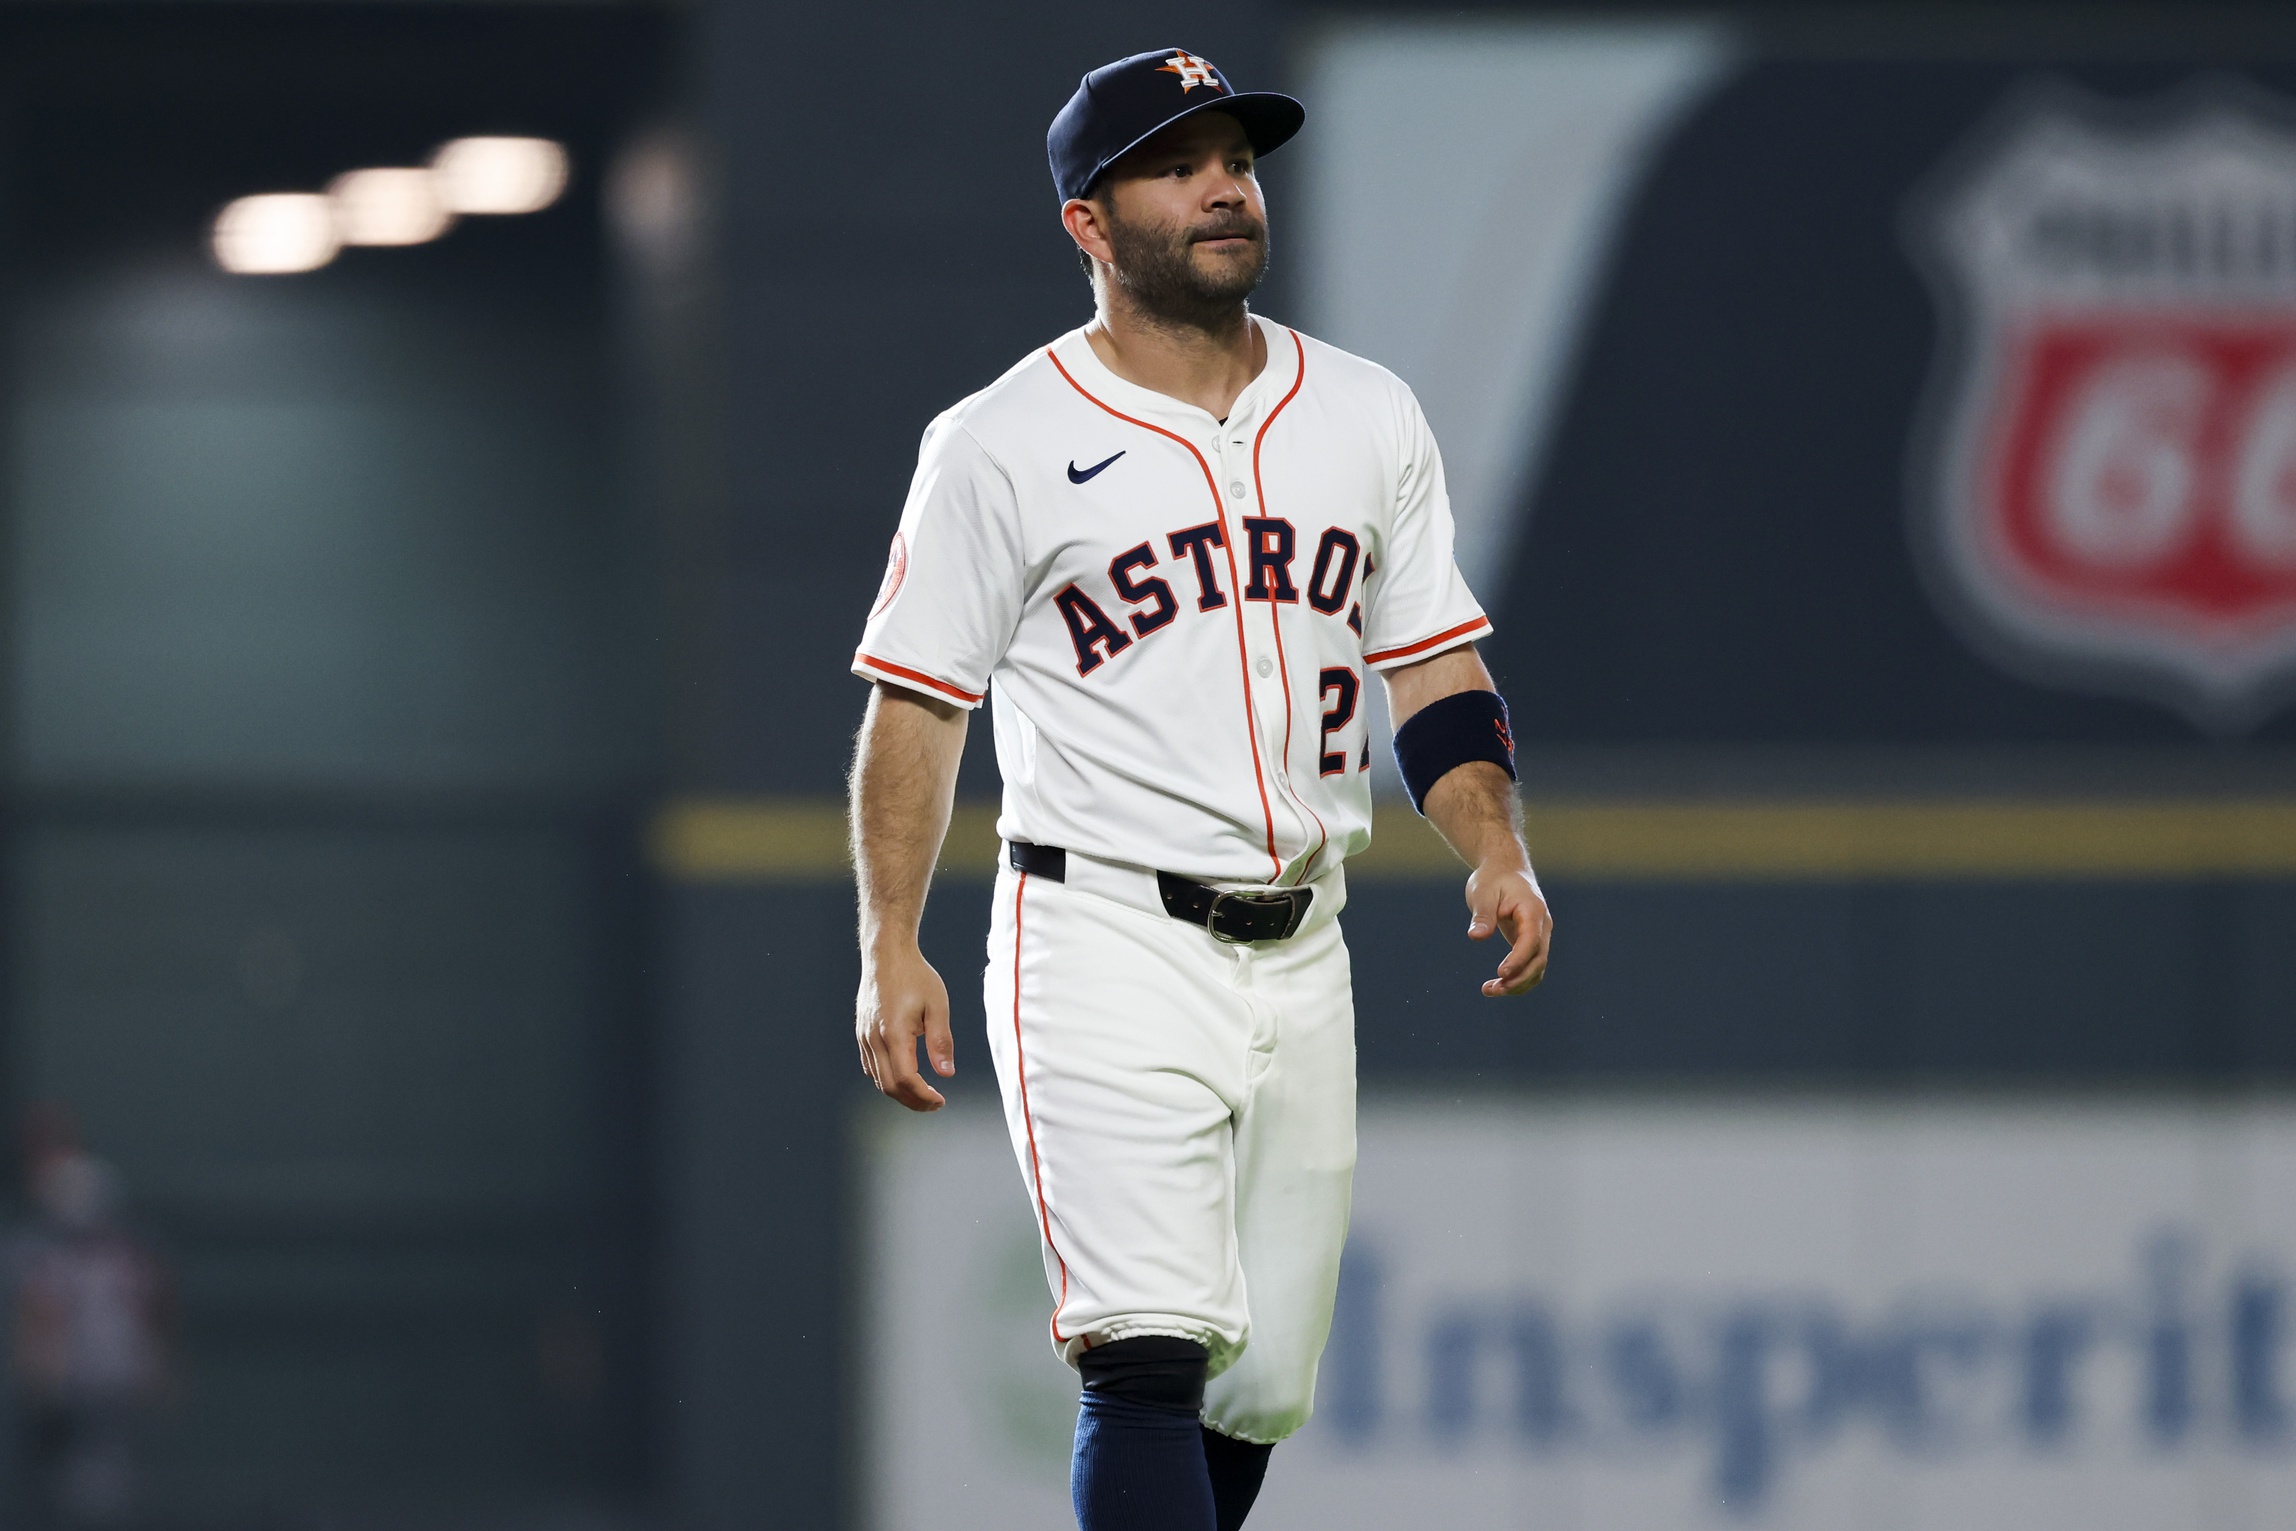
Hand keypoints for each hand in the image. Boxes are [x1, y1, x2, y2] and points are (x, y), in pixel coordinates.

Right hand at [857, 943, 954, 1110]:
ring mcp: (864, 1037)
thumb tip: (947, 1074)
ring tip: (924, 1094)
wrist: (886, 954)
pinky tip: (906, 1077)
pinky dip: (888, 1079)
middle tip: (935, 1104)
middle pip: (889, 1086)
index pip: (905, 1079)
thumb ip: (941, 1040)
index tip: (941, 1101)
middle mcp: (873, 1039)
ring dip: (900, 1093)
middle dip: (913, 1101)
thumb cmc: (915, 976)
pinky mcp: (861, 1034)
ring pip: (878, 1079)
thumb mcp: (937, 1005)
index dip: (923, 1096)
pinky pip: (871, 1067)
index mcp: (893, 1032)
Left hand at [1465, 862, 1551, 996]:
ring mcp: (1539, 936)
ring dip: (1518, 984)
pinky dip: (1517, 979)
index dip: (1518, 959)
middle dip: (1518, 979)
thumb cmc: (1493, 879)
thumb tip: (1476, 936)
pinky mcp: (1531, 943)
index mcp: (1532, 911)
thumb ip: (1482, 915)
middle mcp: (1542, 926)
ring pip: (1537, 968)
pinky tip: (1497, 985)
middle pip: (1538, 960)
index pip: (1531, 941)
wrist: (1505, 870)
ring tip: (1489, 990)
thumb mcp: (1482, 892)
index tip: (1501, 973)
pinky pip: (1530, 966)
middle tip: (1491, 989)